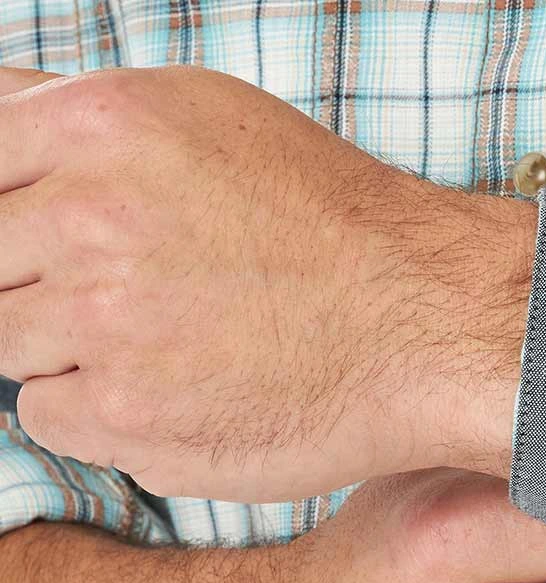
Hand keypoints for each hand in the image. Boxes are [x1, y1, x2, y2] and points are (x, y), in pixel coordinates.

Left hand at [0, 66, 535, 500]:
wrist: (424, 327)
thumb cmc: (332, 227)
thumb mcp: (210, 120)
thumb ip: (82, 125)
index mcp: (102, 127)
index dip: (12, 214)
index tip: (50, 248)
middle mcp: (87, 221)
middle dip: (38, 280)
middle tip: (133, 298)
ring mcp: (101, 325)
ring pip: (7, 342)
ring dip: (67, 348)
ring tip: (166, 346)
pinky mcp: (126, 419)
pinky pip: (47, 416)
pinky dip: (96, 412)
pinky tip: (174, 394)